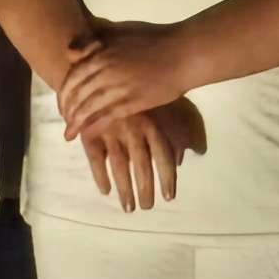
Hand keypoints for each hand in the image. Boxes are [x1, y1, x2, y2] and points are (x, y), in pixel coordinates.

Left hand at [58, 21, 195, 138]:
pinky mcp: (135, 102)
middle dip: (67, 111)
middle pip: (77, 96)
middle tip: (64, 121)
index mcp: (100, 54)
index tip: (60, 104)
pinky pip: (109, 117)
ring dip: (76, 123)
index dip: (63, 94)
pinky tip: (88, 134)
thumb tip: (70, 52)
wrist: (182, 53)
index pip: (72, 78)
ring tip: (69, 134)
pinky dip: (95, 127)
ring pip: (89, 108)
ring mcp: (120, 88)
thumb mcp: (119, 32)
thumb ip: (93, 41)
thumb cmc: (153, 39)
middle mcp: (106, 71)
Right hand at [78, 101, 202, 213]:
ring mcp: (109, 130)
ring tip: (129, 207)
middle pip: (140, 165)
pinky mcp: (89, 132)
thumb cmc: (137, 90)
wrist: (99, 71)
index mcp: (151, 122)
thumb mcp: (161, 103)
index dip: (166, 177)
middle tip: (148, 207)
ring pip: (118, 166)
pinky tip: (106, 191)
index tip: (169, 197)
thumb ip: (178, 128)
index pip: (162, 155)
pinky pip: (95, 159)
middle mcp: (131, 128)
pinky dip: (100, 176)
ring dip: (124, 190)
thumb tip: (189, 154)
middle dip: (145, 189)